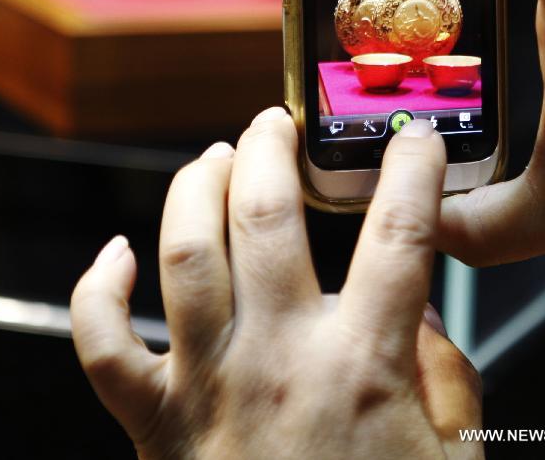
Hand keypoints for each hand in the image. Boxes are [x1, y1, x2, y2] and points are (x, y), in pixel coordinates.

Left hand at [71, 112, 481, 459]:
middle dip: (271, 147)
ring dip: (195, 185)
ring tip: (217, 156)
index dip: (412, 171)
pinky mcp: (155, 421)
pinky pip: (101, 345)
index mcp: (362, 368)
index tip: (414, 139)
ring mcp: (207, 385)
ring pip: (184, 250)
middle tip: (278, 122)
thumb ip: (447, 376)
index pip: (398, 235)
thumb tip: (419, 314)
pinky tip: (116, 252)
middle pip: (266, 214)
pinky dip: (97, 289)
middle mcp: (277, 359)